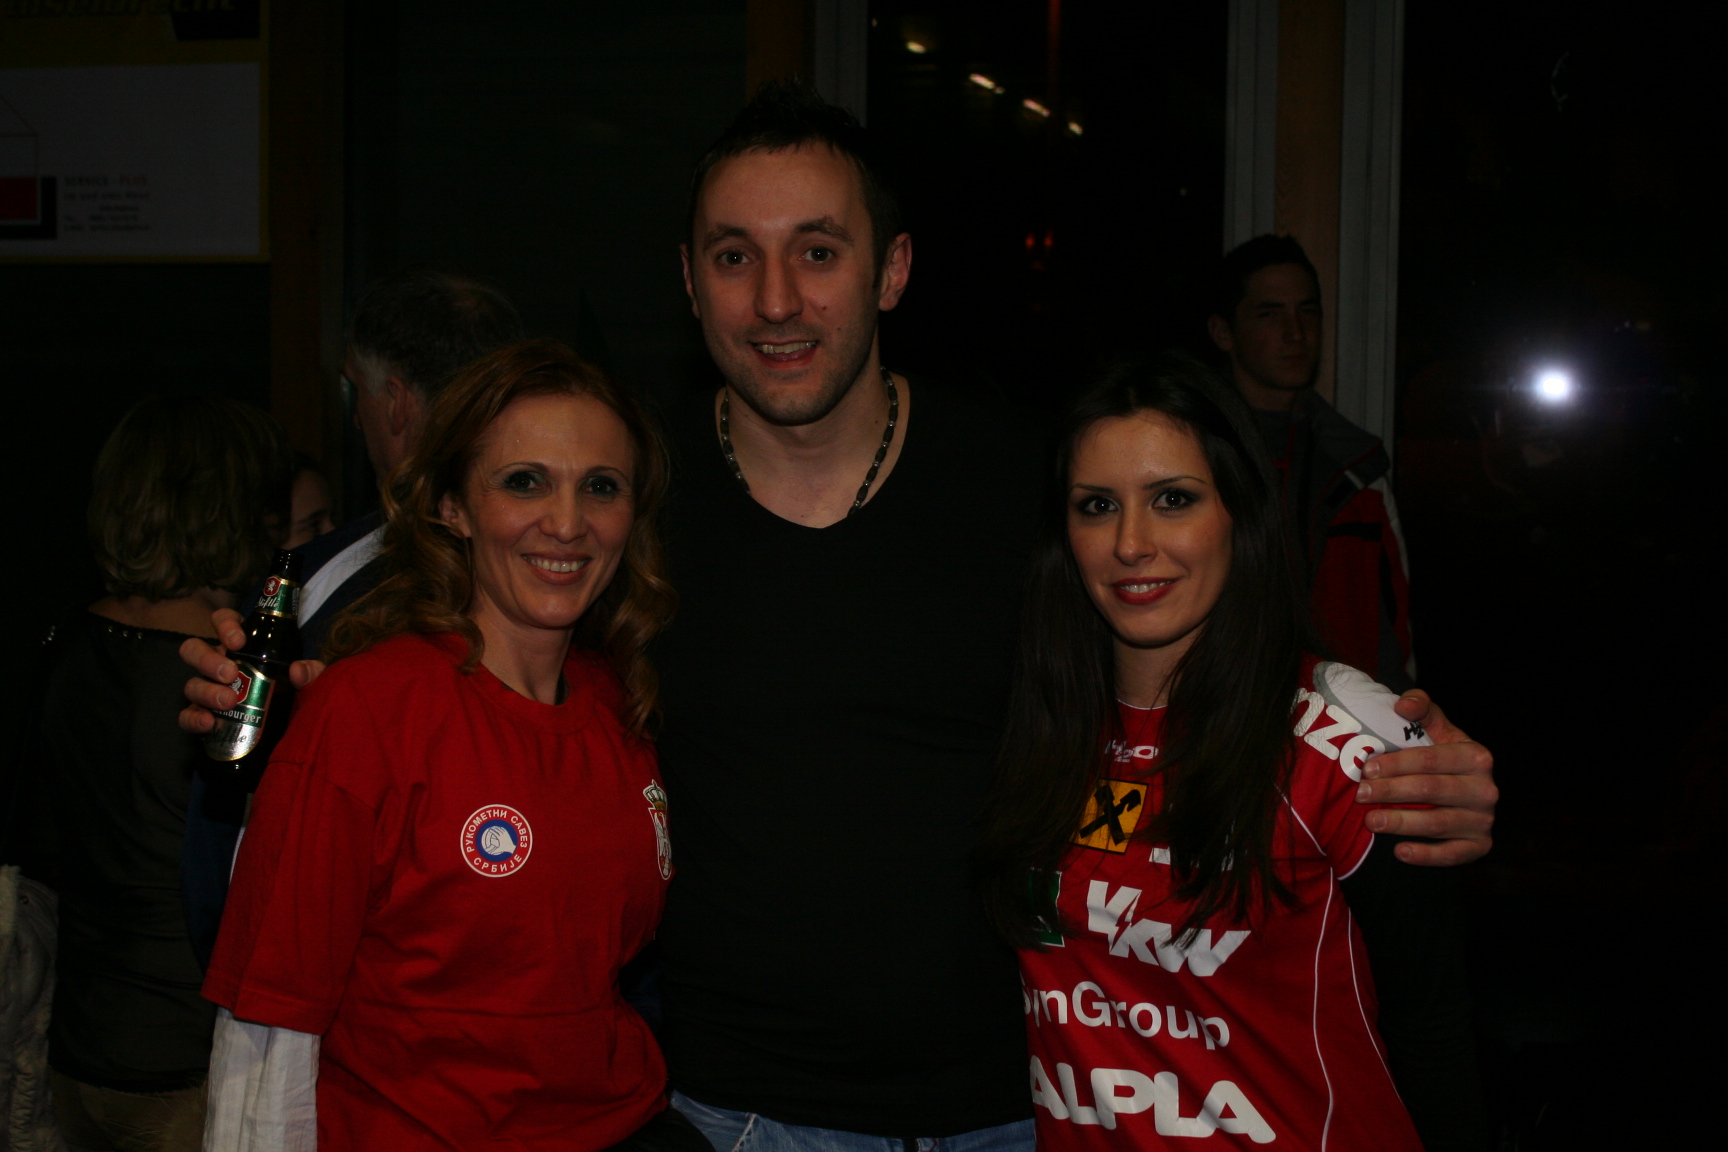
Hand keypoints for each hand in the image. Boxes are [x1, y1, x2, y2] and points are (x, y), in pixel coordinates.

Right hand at [177, 608, 326, 732]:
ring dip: (207, 691)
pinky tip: (209, 723)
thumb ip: (311, 672)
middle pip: (195, 649)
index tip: (238, 641)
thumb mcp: (309, 679)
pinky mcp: (202, 716)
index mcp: (242, 645)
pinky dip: (194, 719)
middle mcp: (218, 663)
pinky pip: (187, 716)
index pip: (223, 621)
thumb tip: (299, 670)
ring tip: (229, 701)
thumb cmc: (293, 692)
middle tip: (231, 674)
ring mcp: (207, 689)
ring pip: (192, 683)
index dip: (225, 625)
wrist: (289, 727)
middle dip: (208, 659)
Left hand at [1355, 689, 1495, 865]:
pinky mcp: (1479, 846)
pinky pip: (1452, 854)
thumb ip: (1420, 707)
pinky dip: (1426, 856)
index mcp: (1476, 756)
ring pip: (1438, 823)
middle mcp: (1485, 789)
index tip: (1367, 768)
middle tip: (1361, 794)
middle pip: (1432, 790)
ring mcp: (1484, 820)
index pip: (1432, 759)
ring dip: (1402, 822)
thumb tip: (1402, 706)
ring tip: (1370, 821)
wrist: (1460, 786)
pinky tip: (1399, 851)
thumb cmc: (1439, 753)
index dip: (1397, 763)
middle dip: (1392, 791)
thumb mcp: (1434, 726)